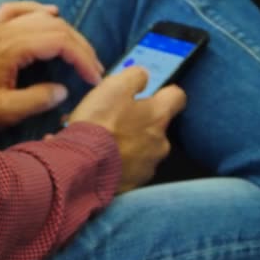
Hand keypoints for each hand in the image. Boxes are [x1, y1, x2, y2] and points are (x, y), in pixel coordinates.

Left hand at [0, 2, 104, 131]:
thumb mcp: (5, 112)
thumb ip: (36, 100)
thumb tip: (63, 90)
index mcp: (10, 49)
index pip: (59, 42)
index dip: (82, 58)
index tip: (94, 77)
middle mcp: (5, 32)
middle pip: (55, 27)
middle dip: (81, 47)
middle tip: (94, 69)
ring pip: (40, 18)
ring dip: (66, 32)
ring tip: (81, 52)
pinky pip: (15, 9)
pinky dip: (36, 9)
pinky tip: (50, 13)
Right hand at [69, 67, 186, 192]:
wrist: (82, 167)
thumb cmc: (99, 125)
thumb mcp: (113, 87)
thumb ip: (134, 77)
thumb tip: (143, 76)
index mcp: (158, 116)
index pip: (176, 97)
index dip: (164, 91)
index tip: (151, 92)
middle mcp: (160, 142)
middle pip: (156, 125)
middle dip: (138, 122)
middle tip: (113, 119)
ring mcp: (148, 166)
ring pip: (142, 148)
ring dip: (127, 143)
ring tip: (101, 141)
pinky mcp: (133, 184)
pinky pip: (129, 168)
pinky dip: (118, 162)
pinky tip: (100, 157)